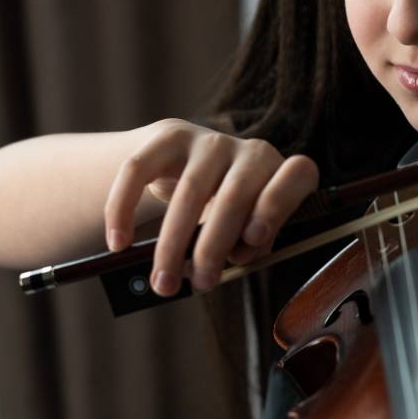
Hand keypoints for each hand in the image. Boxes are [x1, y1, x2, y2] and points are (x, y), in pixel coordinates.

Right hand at [103, 118, 318, 294]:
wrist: (188, 166)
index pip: (298, 175)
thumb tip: (236, 256)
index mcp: (281, 174)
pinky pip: (140, 170)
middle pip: (234, 197)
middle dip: (213, 247)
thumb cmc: (229, 212)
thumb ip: (249, 244)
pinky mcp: (169, 135)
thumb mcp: (246, 228)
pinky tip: (119, 243)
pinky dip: (125, 210)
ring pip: (190, 191)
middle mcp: (252, 152)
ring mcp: (211, 141)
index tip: (255, 239)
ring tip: (163, 282)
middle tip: (200, 283)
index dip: (278, 205)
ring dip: (173, 244)